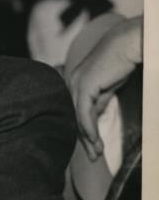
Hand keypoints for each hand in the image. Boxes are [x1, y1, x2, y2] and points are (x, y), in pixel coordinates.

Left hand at [66, 16, 142, 160]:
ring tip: (96, 153)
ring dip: (88, 138)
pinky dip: (89, 128)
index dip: (84, 131)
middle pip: (75, 117)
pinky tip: (94, 140)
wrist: (128, 43)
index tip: (93, 147)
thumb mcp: (107, 86)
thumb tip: (95, 117)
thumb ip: (99, 100)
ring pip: (78, 118)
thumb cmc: (120, 61)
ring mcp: (76, 84)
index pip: (76, 112)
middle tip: (93, 156)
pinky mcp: (84, 85)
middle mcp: (70, 83)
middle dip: (84, 139)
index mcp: (74, 83)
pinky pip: (84, 113)